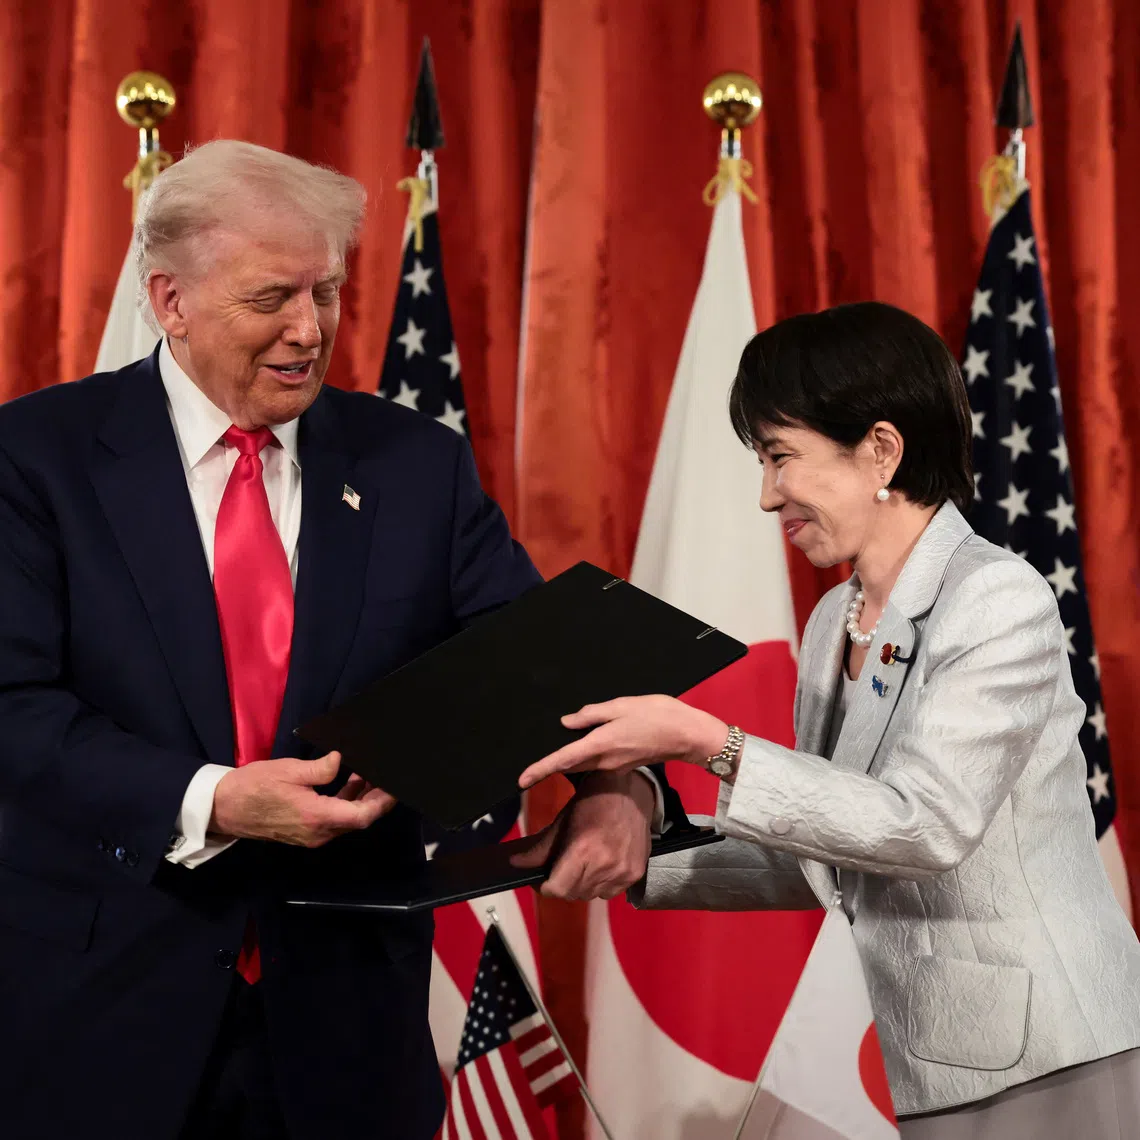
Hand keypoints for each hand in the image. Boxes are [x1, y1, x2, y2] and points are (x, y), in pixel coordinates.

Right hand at [210, 751, 395, 846]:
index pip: (361, 816)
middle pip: (358, 819)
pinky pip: (333, 819)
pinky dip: (345, 802)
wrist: (223, 807)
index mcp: (317, 817)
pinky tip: (350, 781)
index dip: (382, 802)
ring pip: (346, 819)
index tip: (394, 787)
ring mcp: (311, 835)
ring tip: (371, 773)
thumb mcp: (289, 770)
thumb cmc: (254, 786)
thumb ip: (321, 768)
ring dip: (361, 799)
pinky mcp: (304, 831)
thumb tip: (341, 761)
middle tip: (388, 776)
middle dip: (376, 799)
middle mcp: (318, 832)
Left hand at [510, 771, 655, 899]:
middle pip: (573, 894)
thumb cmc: (595, 800)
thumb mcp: (563, 820)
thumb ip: (540, 847)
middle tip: (557, 869)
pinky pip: (610, 892)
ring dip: (581, 886)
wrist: (633, 791)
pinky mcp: (635, 874)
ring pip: (591, 895)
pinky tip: (598, 865)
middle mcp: (606, 865)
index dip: (545, 887)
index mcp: (585, 850)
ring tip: (580, 865)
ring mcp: (623, 872)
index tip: (541, 880)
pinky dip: (600, 885)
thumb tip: (515, 863)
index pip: (558, 889)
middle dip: (561, 885)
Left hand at [517, 695, 728, 788]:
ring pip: (582, 766)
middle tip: (529, 767)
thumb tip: (567, 723)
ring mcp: (614, 766)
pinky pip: (596, 764)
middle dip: (549, 768)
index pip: (562, 761)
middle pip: (569, 767)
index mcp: (600, 744)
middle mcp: (604, 761)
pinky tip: (583, 746)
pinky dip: (585, 759)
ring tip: (550, 756)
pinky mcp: (624, 766)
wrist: (687, 735)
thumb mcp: (622, 705)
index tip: (521, 781)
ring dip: (566, 764)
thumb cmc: (657, 715)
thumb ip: (592, 715)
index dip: (539, 770)